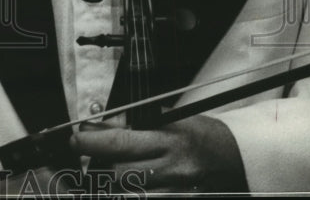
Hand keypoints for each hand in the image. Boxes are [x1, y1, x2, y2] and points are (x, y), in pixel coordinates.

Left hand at [69, 115, 248, 193]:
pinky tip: (130, 180)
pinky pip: (141, 198)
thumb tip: (98, 127)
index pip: (120, 142)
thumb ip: (134, 124)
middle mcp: (173, 169)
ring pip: (128, 191)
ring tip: (115, 166)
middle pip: (120, 172)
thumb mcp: (169, 118)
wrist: (233, 157)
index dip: (92, 142)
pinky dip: (130, 190)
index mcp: (169, 139)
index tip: (77, 138)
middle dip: (101, 162)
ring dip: (114, 179)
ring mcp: (175, 191)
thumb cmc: (199, 133)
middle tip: (95, 151)